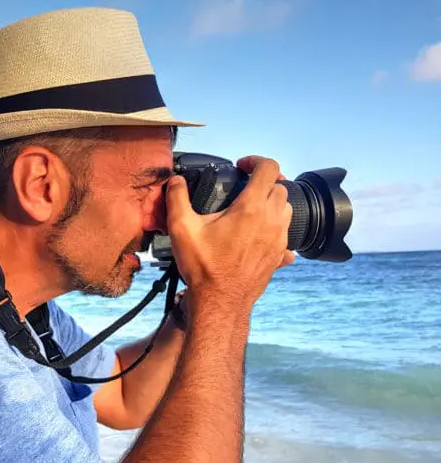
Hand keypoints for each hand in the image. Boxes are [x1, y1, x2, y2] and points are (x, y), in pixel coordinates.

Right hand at [165, 156, 292, 317]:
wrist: (220, 302)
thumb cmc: (203, 267)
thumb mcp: (182, 228)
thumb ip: (177, 198)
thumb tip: (176, 181)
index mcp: (250, 208)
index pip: (268, 168)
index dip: (255, 160)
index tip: (241, 166)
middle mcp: (270, 221)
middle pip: (279, 187)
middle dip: (263, 182)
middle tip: (243, 187)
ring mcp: (278, 240)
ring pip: (286, 209)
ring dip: (272, 203)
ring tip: (251, 209)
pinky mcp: (279, 256)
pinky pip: (286, 235)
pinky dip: (275, 228)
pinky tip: (258, 235)